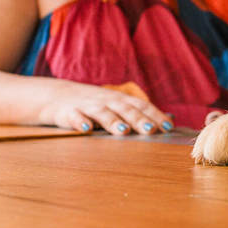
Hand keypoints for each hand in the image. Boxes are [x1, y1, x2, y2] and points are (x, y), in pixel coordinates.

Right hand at [40, 81, 173, 135]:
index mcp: (120, 100)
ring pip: (102, 113)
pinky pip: (73, 117)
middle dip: (138, 119)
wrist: (56, 96)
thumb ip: (141, 113)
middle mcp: (106, 101)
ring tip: (123, 131)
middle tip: (151, 130)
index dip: (155, 115)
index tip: (168, 127)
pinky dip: (79, 121)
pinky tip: (85, 129)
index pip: (141, 106)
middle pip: (124, 109)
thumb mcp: (118, 105)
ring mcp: (87, 106)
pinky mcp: (67, 112)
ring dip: (112, 121)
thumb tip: (170, 118)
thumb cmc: (94, 105)